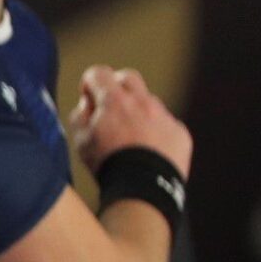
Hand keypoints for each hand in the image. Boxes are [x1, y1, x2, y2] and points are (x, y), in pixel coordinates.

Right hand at [68, 65, 192, 178]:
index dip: (90, 82)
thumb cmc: (108, 164)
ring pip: (149, 103)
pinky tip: (148, 151)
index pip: (99, 73)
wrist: (144, 188)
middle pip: (128, 78)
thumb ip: (81, 115)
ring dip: (138, 112)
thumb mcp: (81, 140)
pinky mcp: (179, 133)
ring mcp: (163, 117)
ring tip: (130, 138)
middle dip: (117, 86)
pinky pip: (166, 125)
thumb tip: (88, 105)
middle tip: (110, 107)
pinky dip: (156, 132)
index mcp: (114, 101)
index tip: (88, 96)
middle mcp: (142, 102)